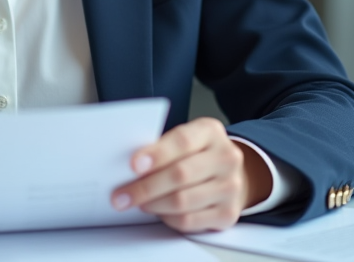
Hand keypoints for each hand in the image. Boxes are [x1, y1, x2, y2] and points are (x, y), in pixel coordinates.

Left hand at [110, 117, 271, 232]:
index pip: (182, 141)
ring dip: (153, 204)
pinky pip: (189, 221)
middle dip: (145, 187)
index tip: (133, 166)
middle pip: (180, 174)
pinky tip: (158, 212)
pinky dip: (168, 218)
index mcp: (211, 132)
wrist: (231, 173)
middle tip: (121, 195)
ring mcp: (230, 187)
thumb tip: (129, 167)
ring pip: (183, 201)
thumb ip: (162, 148)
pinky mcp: (228, 214)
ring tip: (137, 203)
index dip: (156, 154)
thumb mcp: (185, 139)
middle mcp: (226, 158)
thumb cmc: (197, 154)